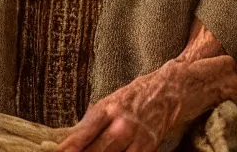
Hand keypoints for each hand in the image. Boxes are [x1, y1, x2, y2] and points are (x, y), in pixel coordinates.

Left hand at [57, 60, 189, 151]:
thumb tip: (71, 142)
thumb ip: (92, 124)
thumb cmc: (131, 97)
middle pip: (97, 151)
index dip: (69, 147)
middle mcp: (120, 124)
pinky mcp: (150, 148)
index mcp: (106, 109)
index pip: (83, 133)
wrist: (167, 90)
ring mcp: (136, 138)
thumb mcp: (108, 103)